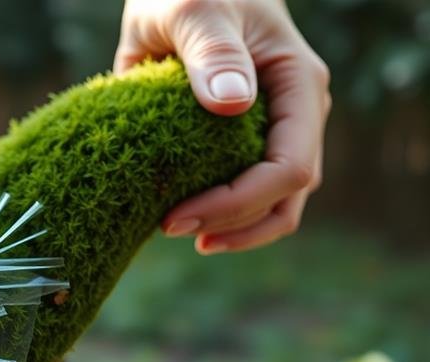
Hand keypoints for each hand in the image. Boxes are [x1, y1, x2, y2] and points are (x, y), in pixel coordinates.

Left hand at [115, 0, 330, 253]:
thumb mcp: (195, 8)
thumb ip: (211, 51)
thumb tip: (231, 105)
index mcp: (298, 86)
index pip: (288, 168)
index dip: (237, 203)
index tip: (176, 216)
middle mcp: (295, 116)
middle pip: (285, 197)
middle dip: (232, 224)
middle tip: (168, 227)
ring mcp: (272, 132)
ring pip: (276, 204)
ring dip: (235, 230)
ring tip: (184, 234)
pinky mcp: (242, 142)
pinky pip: (247, 192)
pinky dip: (222, 215)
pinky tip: (185, 219)